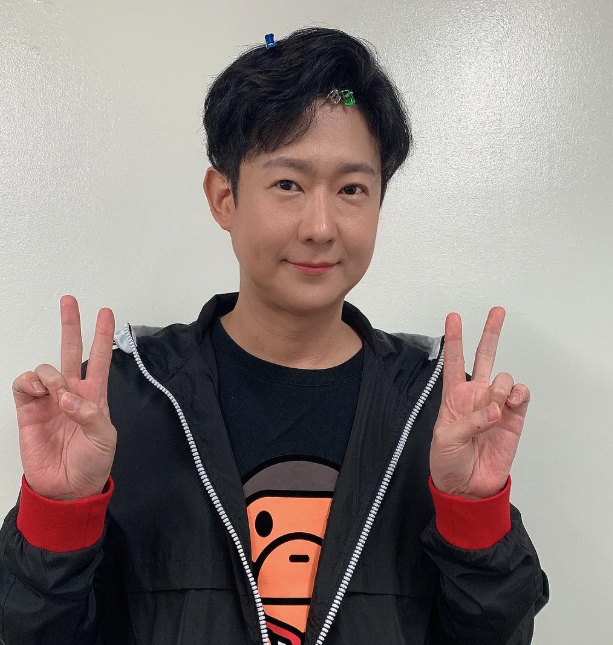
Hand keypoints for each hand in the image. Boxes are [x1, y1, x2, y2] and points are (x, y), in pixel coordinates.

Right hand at [12, 295, 116, 500]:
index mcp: (94, 396)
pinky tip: (38, 390)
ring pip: (45, 368)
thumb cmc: (92, 462)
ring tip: (54, 393)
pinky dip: (29, 382)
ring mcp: (48, 400)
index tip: (106, 313)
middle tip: (69, 300)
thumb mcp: (104, 439)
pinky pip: (23, 385)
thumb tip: (67, 396)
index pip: (100, 359)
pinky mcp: (28, 411)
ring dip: (50, 374)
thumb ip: (89, 414)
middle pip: (70, 351)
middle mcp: (71, 392)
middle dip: (71, 325)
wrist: (67, 488)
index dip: (103, 336)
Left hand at [430, 307, 530, 498]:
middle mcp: (476, 396)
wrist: (468, 487)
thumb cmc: (448, 461)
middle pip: (485, 357)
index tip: (453, 316)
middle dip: (491, 333)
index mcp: (454, 397)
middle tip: (497, 311)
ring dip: (501, 388)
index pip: (454, 362)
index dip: (454, 339)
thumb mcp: (445, 440)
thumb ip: (468, 422)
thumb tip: (495, 410)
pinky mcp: (514, 418)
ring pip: (505, 378)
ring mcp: (496, 405)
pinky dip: (518, 395)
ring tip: (495, 409)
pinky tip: (510, 403)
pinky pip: (521, 396)